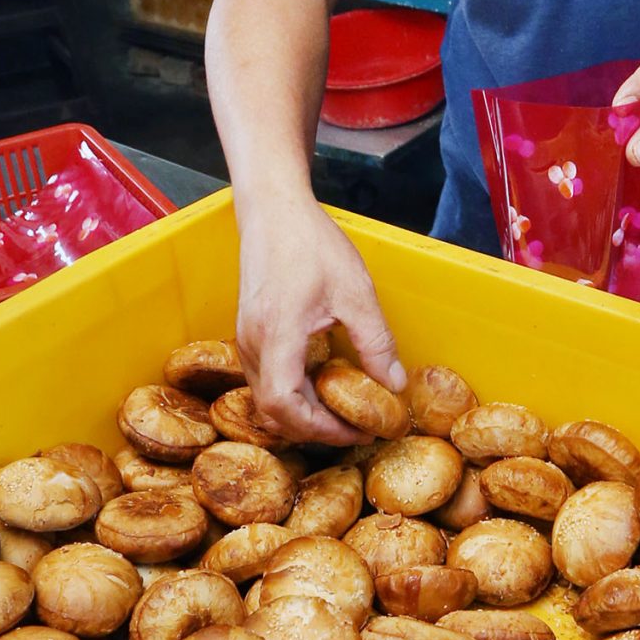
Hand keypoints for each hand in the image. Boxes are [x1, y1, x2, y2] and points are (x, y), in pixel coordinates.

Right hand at [235, 195, 405, 445]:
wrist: (273, 209)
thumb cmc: (310, 242)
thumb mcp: (355, 292)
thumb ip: (375, 341)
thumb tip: (392, 384)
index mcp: (276, 336)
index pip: (284, 406)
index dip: (319, 429)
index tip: (355, 429)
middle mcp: (252, 343)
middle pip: (272, 411)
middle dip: (313, 428)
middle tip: (355, 427)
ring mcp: (246, 338)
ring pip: (266, 397)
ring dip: (302, 412)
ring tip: (343, 409)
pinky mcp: (249, 331)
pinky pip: (266, 377)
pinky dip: (292, 392)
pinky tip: (322, 382)